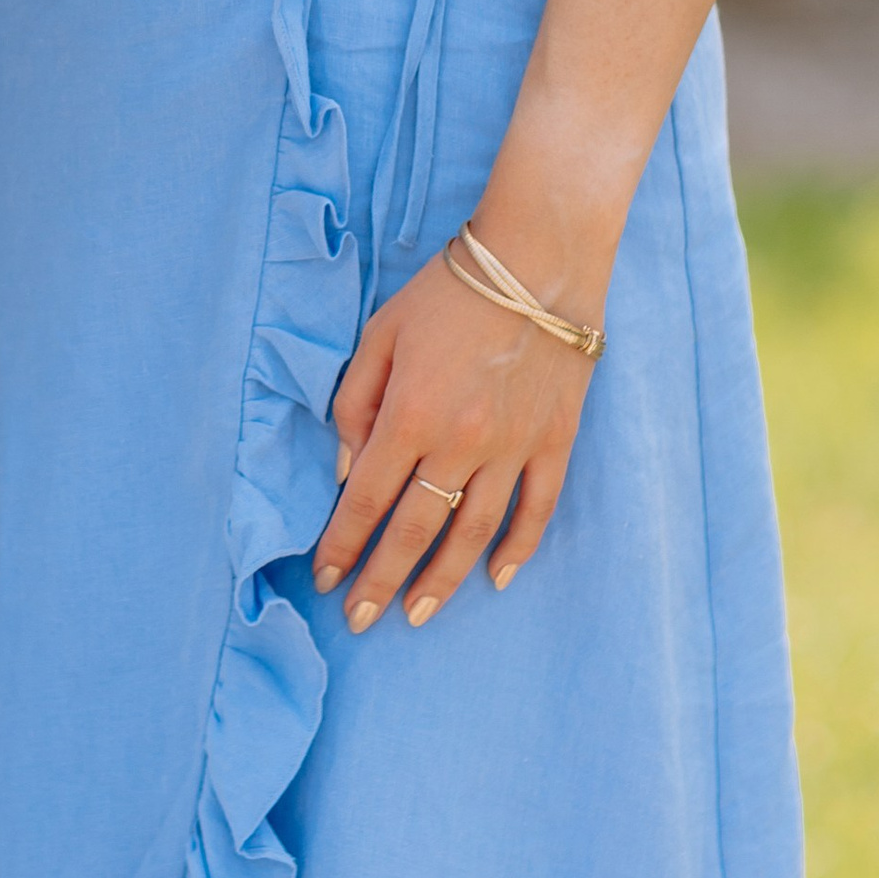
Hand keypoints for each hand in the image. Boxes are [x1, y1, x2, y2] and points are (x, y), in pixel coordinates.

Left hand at [310, 241, 593, 631]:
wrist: (539, 257)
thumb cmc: (448, 290)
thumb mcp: (380, 333)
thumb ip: (355, 404)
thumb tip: (350, 472)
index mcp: (409, 413)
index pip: (366, 500)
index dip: (342, 544)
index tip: (324, 579)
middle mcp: (461, 441)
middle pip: (416, 529)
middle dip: (381, 580)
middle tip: (359, 620)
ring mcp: (513, 446)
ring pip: (474, 532)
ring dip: (442, 579)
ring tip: (417, 614)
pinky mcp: (555, 440)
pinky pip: (537, 509)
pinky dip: (517, 548)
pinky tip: (495, 577)